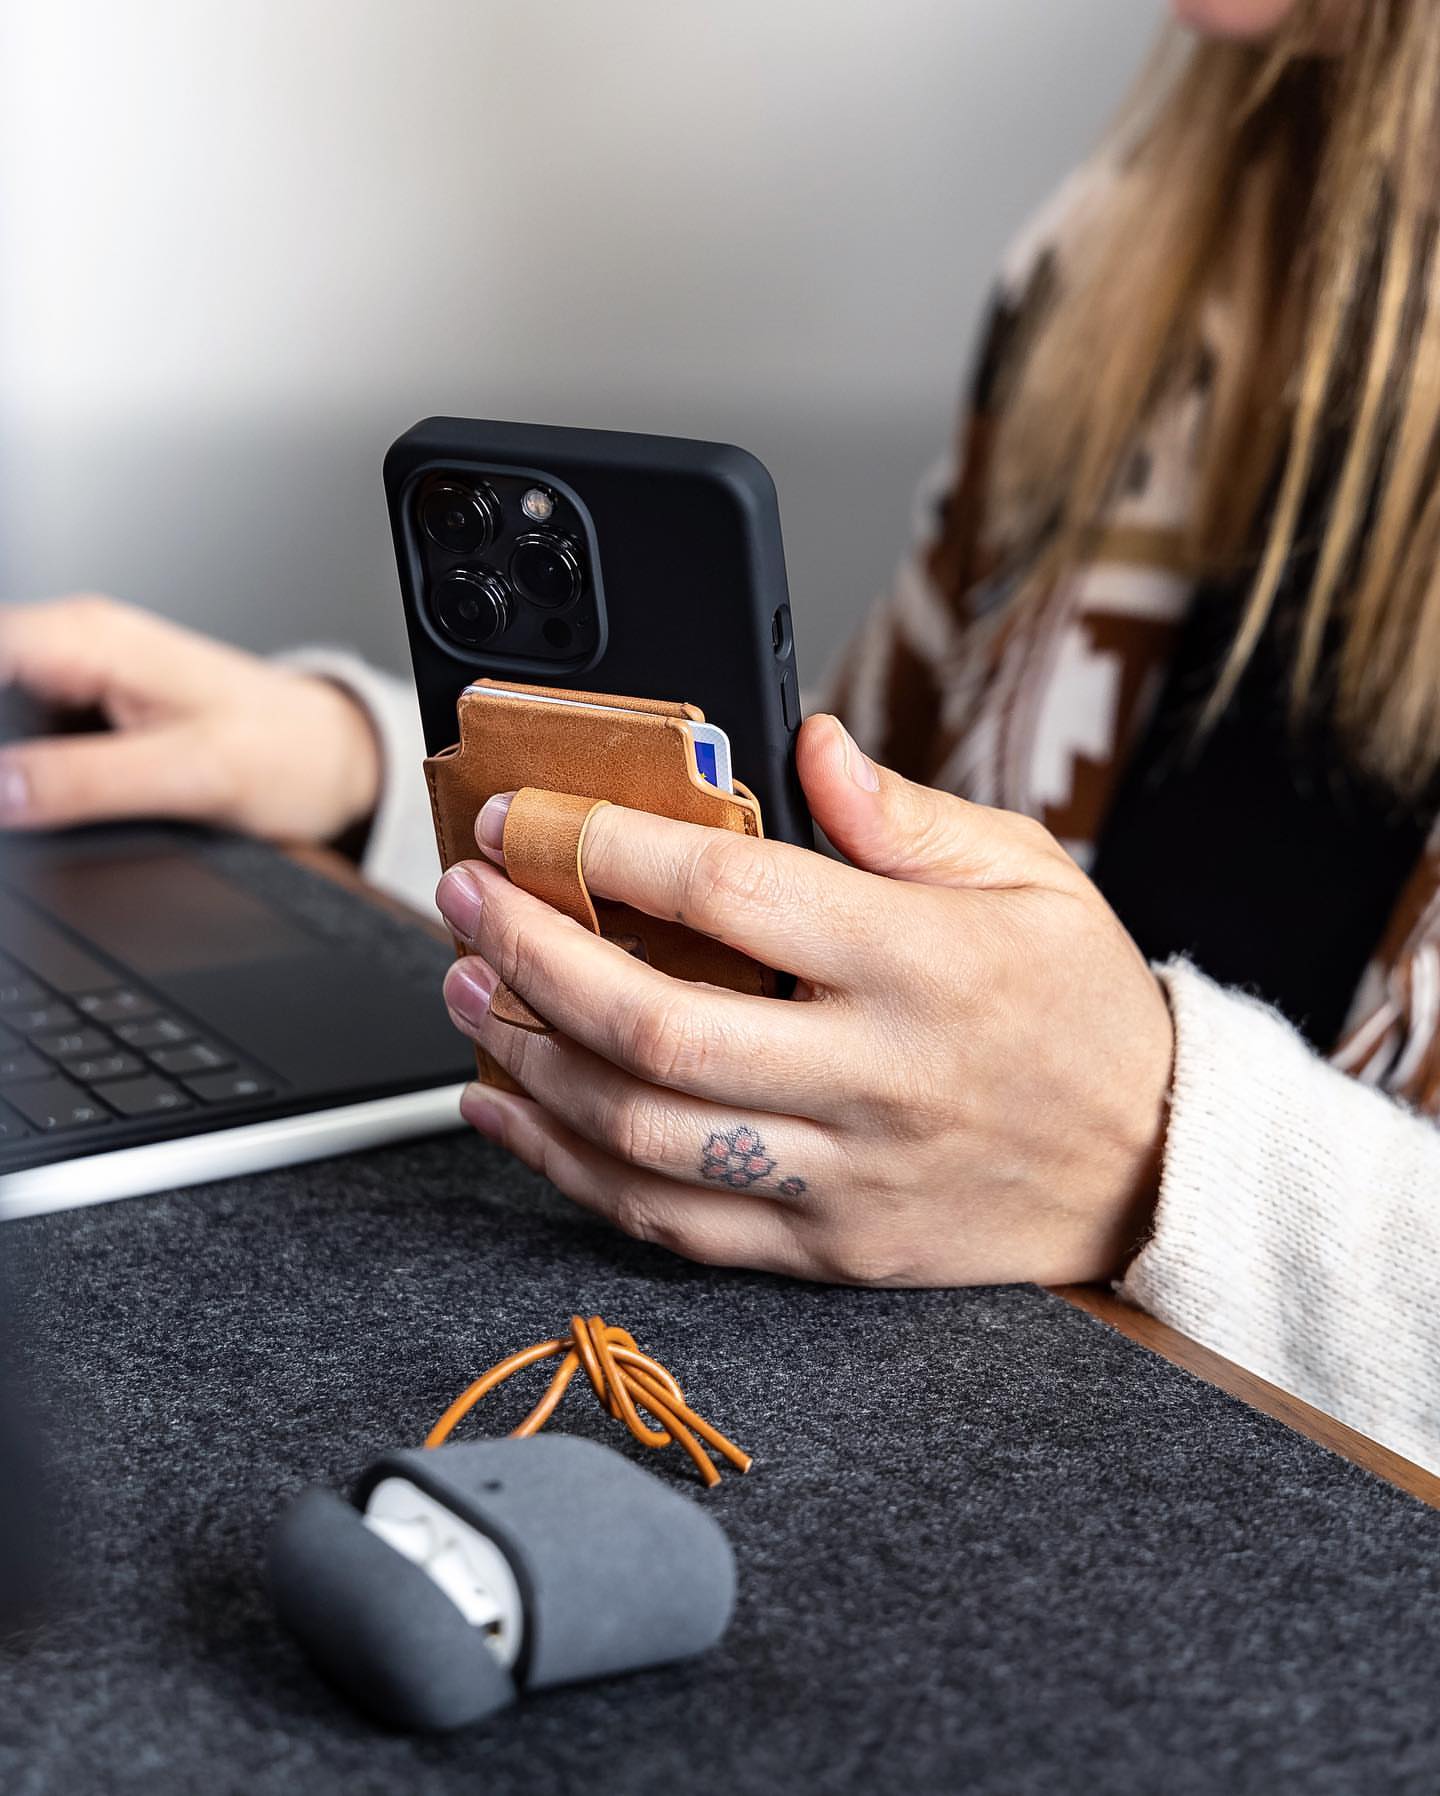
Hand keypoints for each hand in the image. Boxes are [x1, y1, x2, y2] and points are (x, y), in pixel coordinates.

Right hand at [0, 594, 379, 841]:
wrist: (329, 760)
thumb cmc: (283, 751)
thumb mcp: (189, 774)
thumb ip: (87, 781)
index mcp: (93, 637)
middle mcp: (80, 643)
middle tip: (8, 796)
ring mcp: (80, 673)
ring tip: (15, 796)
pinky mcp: (86, 708)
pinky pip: (19, 722)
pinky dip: (12, 756)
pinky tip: (26, 788)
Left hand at [434, 713, 1174, 1287]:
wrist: (1150, 1167)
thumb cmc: (1081, 1006)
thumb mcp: (1028, 874)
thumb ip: (905, 815)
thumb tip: (809, 744)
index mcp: (918, 963)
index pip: (728, 897)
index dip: (603, 848)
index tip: (526, 820)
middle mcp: (872, 1076)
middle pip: (654, 1024)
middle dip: (529, 954)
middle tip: (466, 903)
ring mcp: (844, 1176)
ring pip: (641, 1133)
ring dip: (528, 1060)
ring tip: (467, 994)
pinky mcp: (826, 1249)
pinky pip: (670, 1222)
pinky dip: (567, 1168)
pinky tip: (509, 1113)